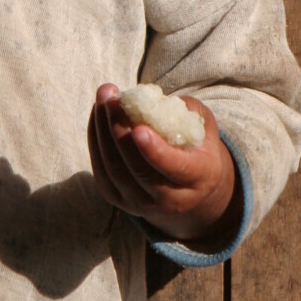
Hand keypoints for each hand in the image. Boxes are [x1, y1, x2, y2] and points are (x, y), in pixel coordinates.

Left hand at [87, 84, 239, 243]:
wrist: (192, 192)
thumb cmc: (198, 148)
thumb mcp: (204, 127)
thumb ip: (186, 111)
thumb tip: (152, 97)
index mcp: (200, 178)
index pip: (175, 168)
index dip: (155, 151)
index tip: (139, 129)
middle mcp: (171, 199)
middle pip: (138, 170)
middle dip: (120, 131)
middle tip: (112, 99)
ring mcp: (142, 204)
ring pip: (114, 170)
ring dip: (103, 130)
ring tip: (103, 98)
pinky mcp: (118, 200)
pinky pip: (101, 170)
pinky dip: (96, 139)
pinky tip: (98, 113)